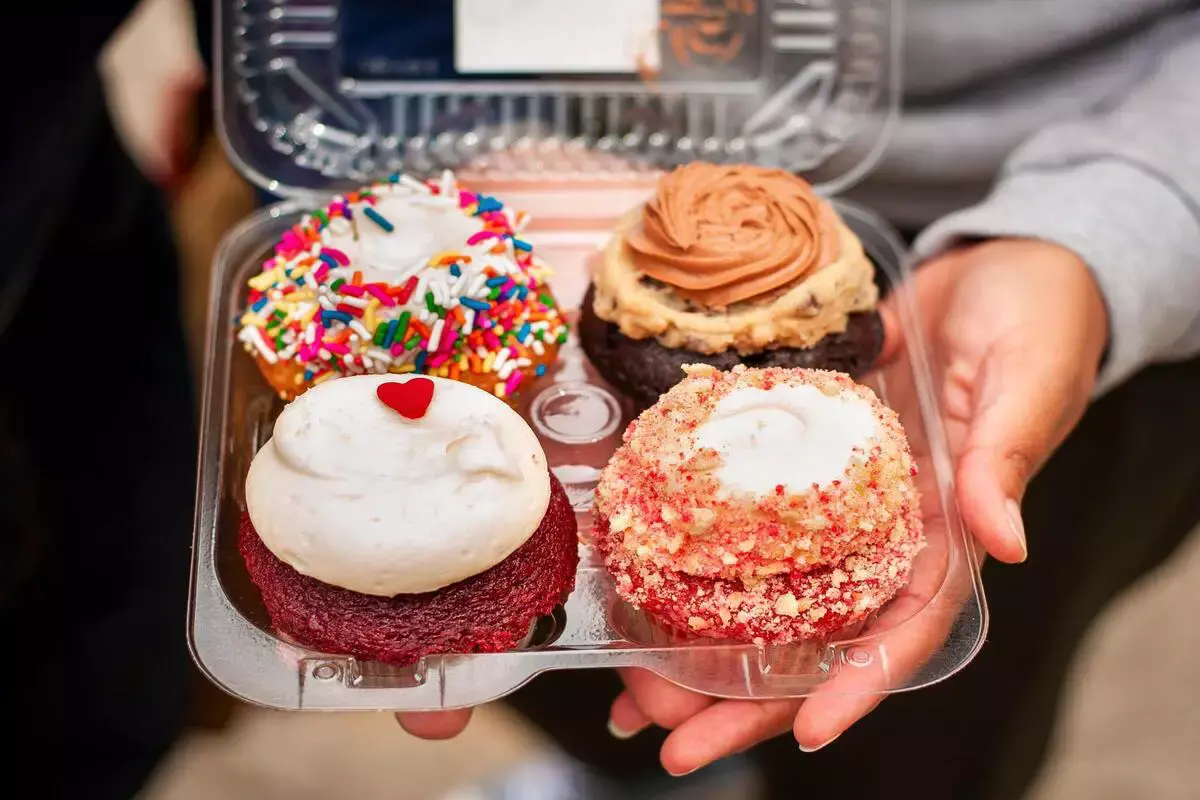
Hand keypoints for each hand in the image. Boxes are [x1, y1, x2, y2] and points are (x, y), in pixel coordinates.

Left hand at [605, 237, 1110, 772]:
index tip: (804, 730)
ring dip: (702, 644)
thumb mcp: (1027, 379)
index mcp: (949, 532)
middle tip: (671, 738)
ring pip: (766, 590)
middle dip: (748, 695)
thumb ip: (1008, 457)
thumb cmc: (1036, 318)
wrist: (995, 266)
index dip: (857, 684)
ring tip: (633, 692)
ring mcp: (834, 499)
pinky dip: (694, 548)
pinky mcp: (796, 456)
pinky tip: (637, 578)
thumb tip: (1003, 544)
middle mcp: (883, 532)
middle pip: (814, 634)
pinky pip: (742, 510)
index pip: (904, 628)